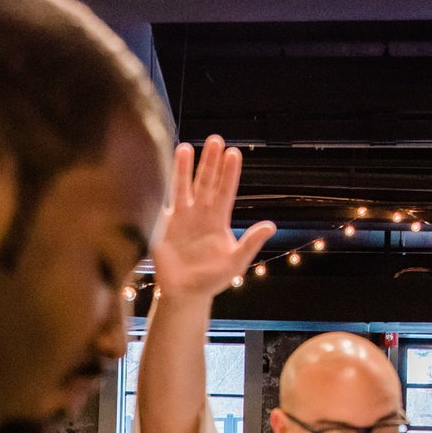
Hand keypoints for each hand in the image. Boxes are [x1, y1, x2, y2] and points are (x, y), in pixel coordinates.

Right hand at [151, 136, 275, 306]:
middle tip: (215, 139)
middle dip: (210, 161)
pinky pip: (163, 201)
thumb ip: (250, 243)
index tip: (233, 153)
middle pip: (206, 182)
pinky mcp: (163, 224)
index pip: (225, 190)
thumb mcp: (235, 263)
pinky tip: (160, 169)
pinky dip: (162, 186)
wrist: (184, 293)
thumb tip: (271, 226)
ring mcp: (181, 217)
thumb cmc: (212, 280)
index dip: (229, 173)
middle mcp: (200, 213)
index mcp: (218, 220)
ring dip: (184, 168)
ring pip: (183, 186)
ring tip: (185, 147)